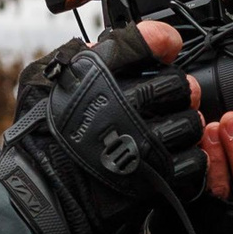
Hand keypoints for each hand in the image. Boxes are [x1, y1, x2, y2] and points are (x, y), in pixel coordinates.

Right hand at [0, 25, 204, 233]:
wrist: (40, 193)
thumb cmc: (38, 137)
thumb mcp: (42, 83)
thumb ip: (74, 57)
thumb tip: (106, 42)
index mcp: (95, 77)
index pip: (143, 41)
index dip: (160, 40)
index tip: (165, 45)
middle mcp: (121, 107)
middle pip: (179, 84)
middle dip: (179, 89)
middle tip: (172, 96)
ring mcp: (140, 144)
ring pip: (190, 123)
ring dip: (186, 124)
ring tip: (172, 128)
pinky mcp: (154, 178)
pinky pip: (193, 160)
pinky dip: (191, 156)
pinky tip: (175, 154)